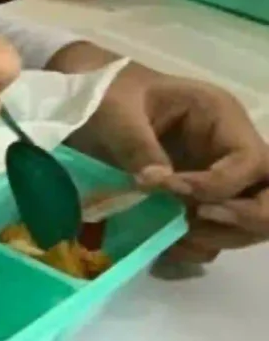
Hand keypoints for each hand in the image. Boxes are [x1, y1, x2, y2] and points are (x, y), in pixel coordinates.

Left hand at [70, 64, 268, 263]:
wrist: (89, 104)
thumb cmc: (107, 94)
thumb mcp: (114, 110)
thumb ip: (137, 145)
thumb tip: (158, 185)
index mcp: (221, 117)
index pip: (250, 159)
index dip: (220, 184)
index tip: (173, 190)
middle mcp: (231, 150)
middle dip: (246, 217)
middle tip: (197, 219)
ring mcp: (221, 178)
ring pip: (250, 221)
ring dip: (218, 236)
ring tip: (174, 234)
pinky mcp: (201, 201)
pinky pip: (218, 233)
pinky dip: (198, 246)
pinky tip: (165, 246)